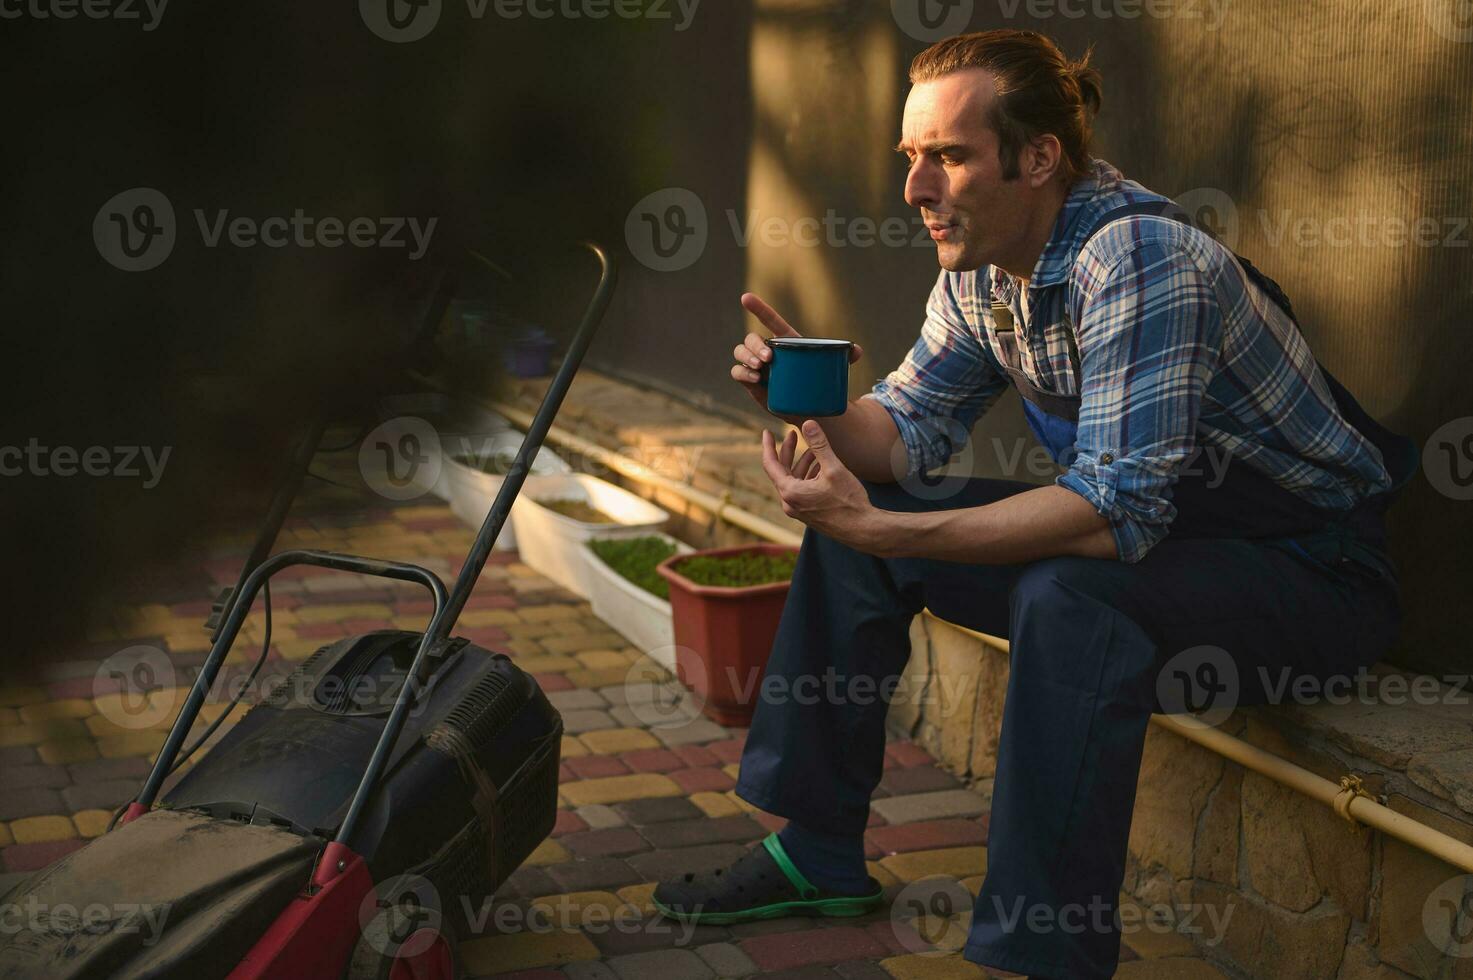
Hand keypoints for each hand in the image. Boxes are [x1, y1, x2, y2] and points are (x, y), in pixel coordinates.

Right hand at [731, 293, 863, 415]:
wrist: (808, 407)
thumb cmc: (818, 382)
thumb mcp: (832, 368)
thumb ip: (845, 357)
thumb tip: (856, 350)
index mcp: (784, 341)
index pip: (768, 320)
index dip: (757, 308)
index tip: (745, 298)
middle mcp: (766, 350)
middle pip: (751, 338)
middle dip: (754, 345)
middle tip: (769, 358)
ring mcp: (756, 366)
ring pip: (740, 352)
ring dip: (746, 356)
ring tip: (760, 368)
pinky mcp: (750, 382)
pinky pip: (737, 372)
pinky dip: (742, 373)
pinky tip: (754, 378)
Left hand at [761, 419, 887, 552]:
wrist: (862, 530)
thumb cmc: (848, 501)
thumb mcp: (833, 469)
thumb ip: (819, 445)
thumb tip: (808, 424)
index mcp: (790, 492)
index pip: (770, 464)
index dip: (768, 446)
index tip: (766, 432)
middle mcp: (790, 503)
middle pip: (781, 471)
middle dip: (787, 450)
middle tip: (792, 433)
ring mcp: (798, 510)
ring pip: (793, 480)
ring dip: (802, 463)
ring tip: (815, 450)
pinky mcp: (807, 514)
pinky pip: (801, 490)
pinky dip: (807, 476)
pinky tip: (821, 467)